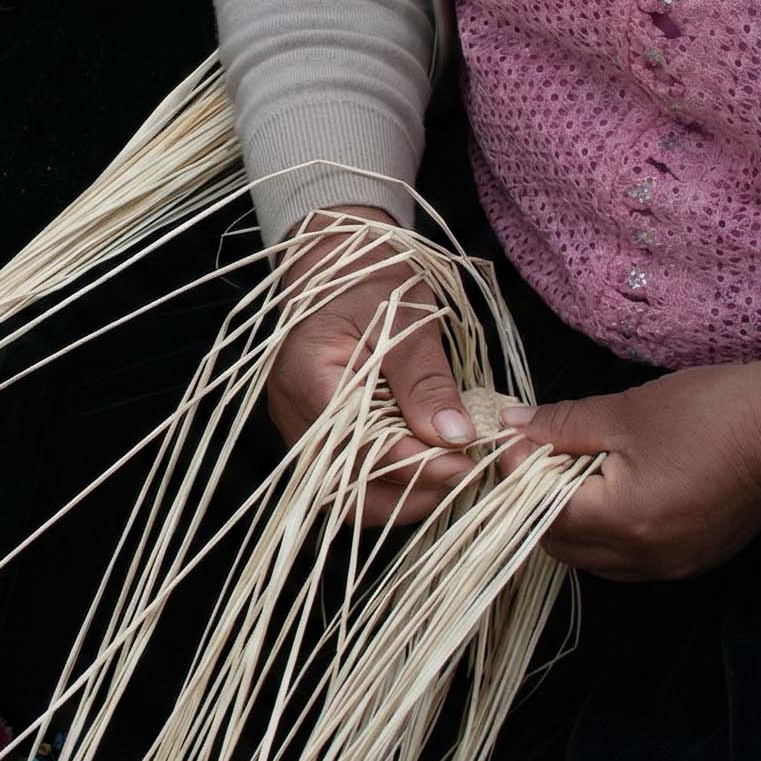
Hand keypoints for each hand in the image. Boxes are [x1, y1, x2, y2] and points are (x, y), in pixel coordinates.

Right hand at [265, 207, 480, 526]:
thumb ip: (426, 381)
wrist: (341, 264)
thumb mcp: (408, 320)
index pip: (360, 444)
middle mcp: (293, 410)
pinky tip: (427, 474)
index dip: (416, 463)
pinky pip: (348, 478)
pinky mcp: (316, 434)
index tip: (466, 463)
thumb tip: (455, 437)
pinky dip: (389, 485)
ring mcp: (299, 426)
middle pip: (346, 484)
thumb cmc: (372, 282)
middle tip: (465, 477)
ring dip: (400, 497)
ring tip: (450, 479)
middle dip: (410, 492)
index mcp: (309, 375)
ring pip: (345, 493)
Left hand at [500, 359, 760, 580]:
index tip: (515, 437)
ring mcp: (671, 565)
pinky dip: (607, 530)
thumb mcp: (626, 412)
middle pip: (560, 545)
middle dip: (538, 501)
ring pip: (592, 557)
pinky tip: (612, 490)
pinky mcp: (691, 559)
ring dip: (572, 520)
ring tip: (577, 469)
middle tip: (541, 452)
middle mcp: (646, 558)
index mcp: (626, 522)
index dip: (517, 475)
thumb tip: (512, 426)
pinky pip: (627, 558)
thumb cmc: (711, 412)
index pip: (540, 513)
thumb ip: (562, 424)